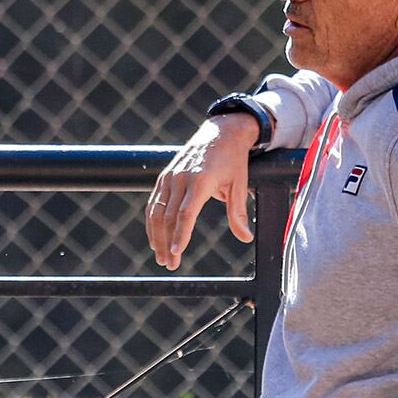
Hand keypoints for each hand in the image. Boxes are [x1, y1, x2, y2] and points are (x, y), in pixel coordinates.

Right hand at [145, 114, 258, 269]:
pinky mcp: (164, 176)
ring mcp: (170, 176)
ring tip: (161, 257)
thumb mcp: (239, 185)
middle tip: (169, 264)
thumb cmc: (233, 161)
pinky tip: (155, 238)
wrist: (220, 132)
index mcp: (201, 180)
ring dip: (157, 236)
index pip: (186, 213)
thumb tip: (246, 238)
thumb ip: (238, 213)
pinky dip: (152, 222)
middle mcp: (181, 178)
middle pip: (168, 217)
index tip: (177, 252)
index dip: (180, 234)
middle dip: (167, 243)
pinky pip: (154, 203)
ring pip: (156, 211)